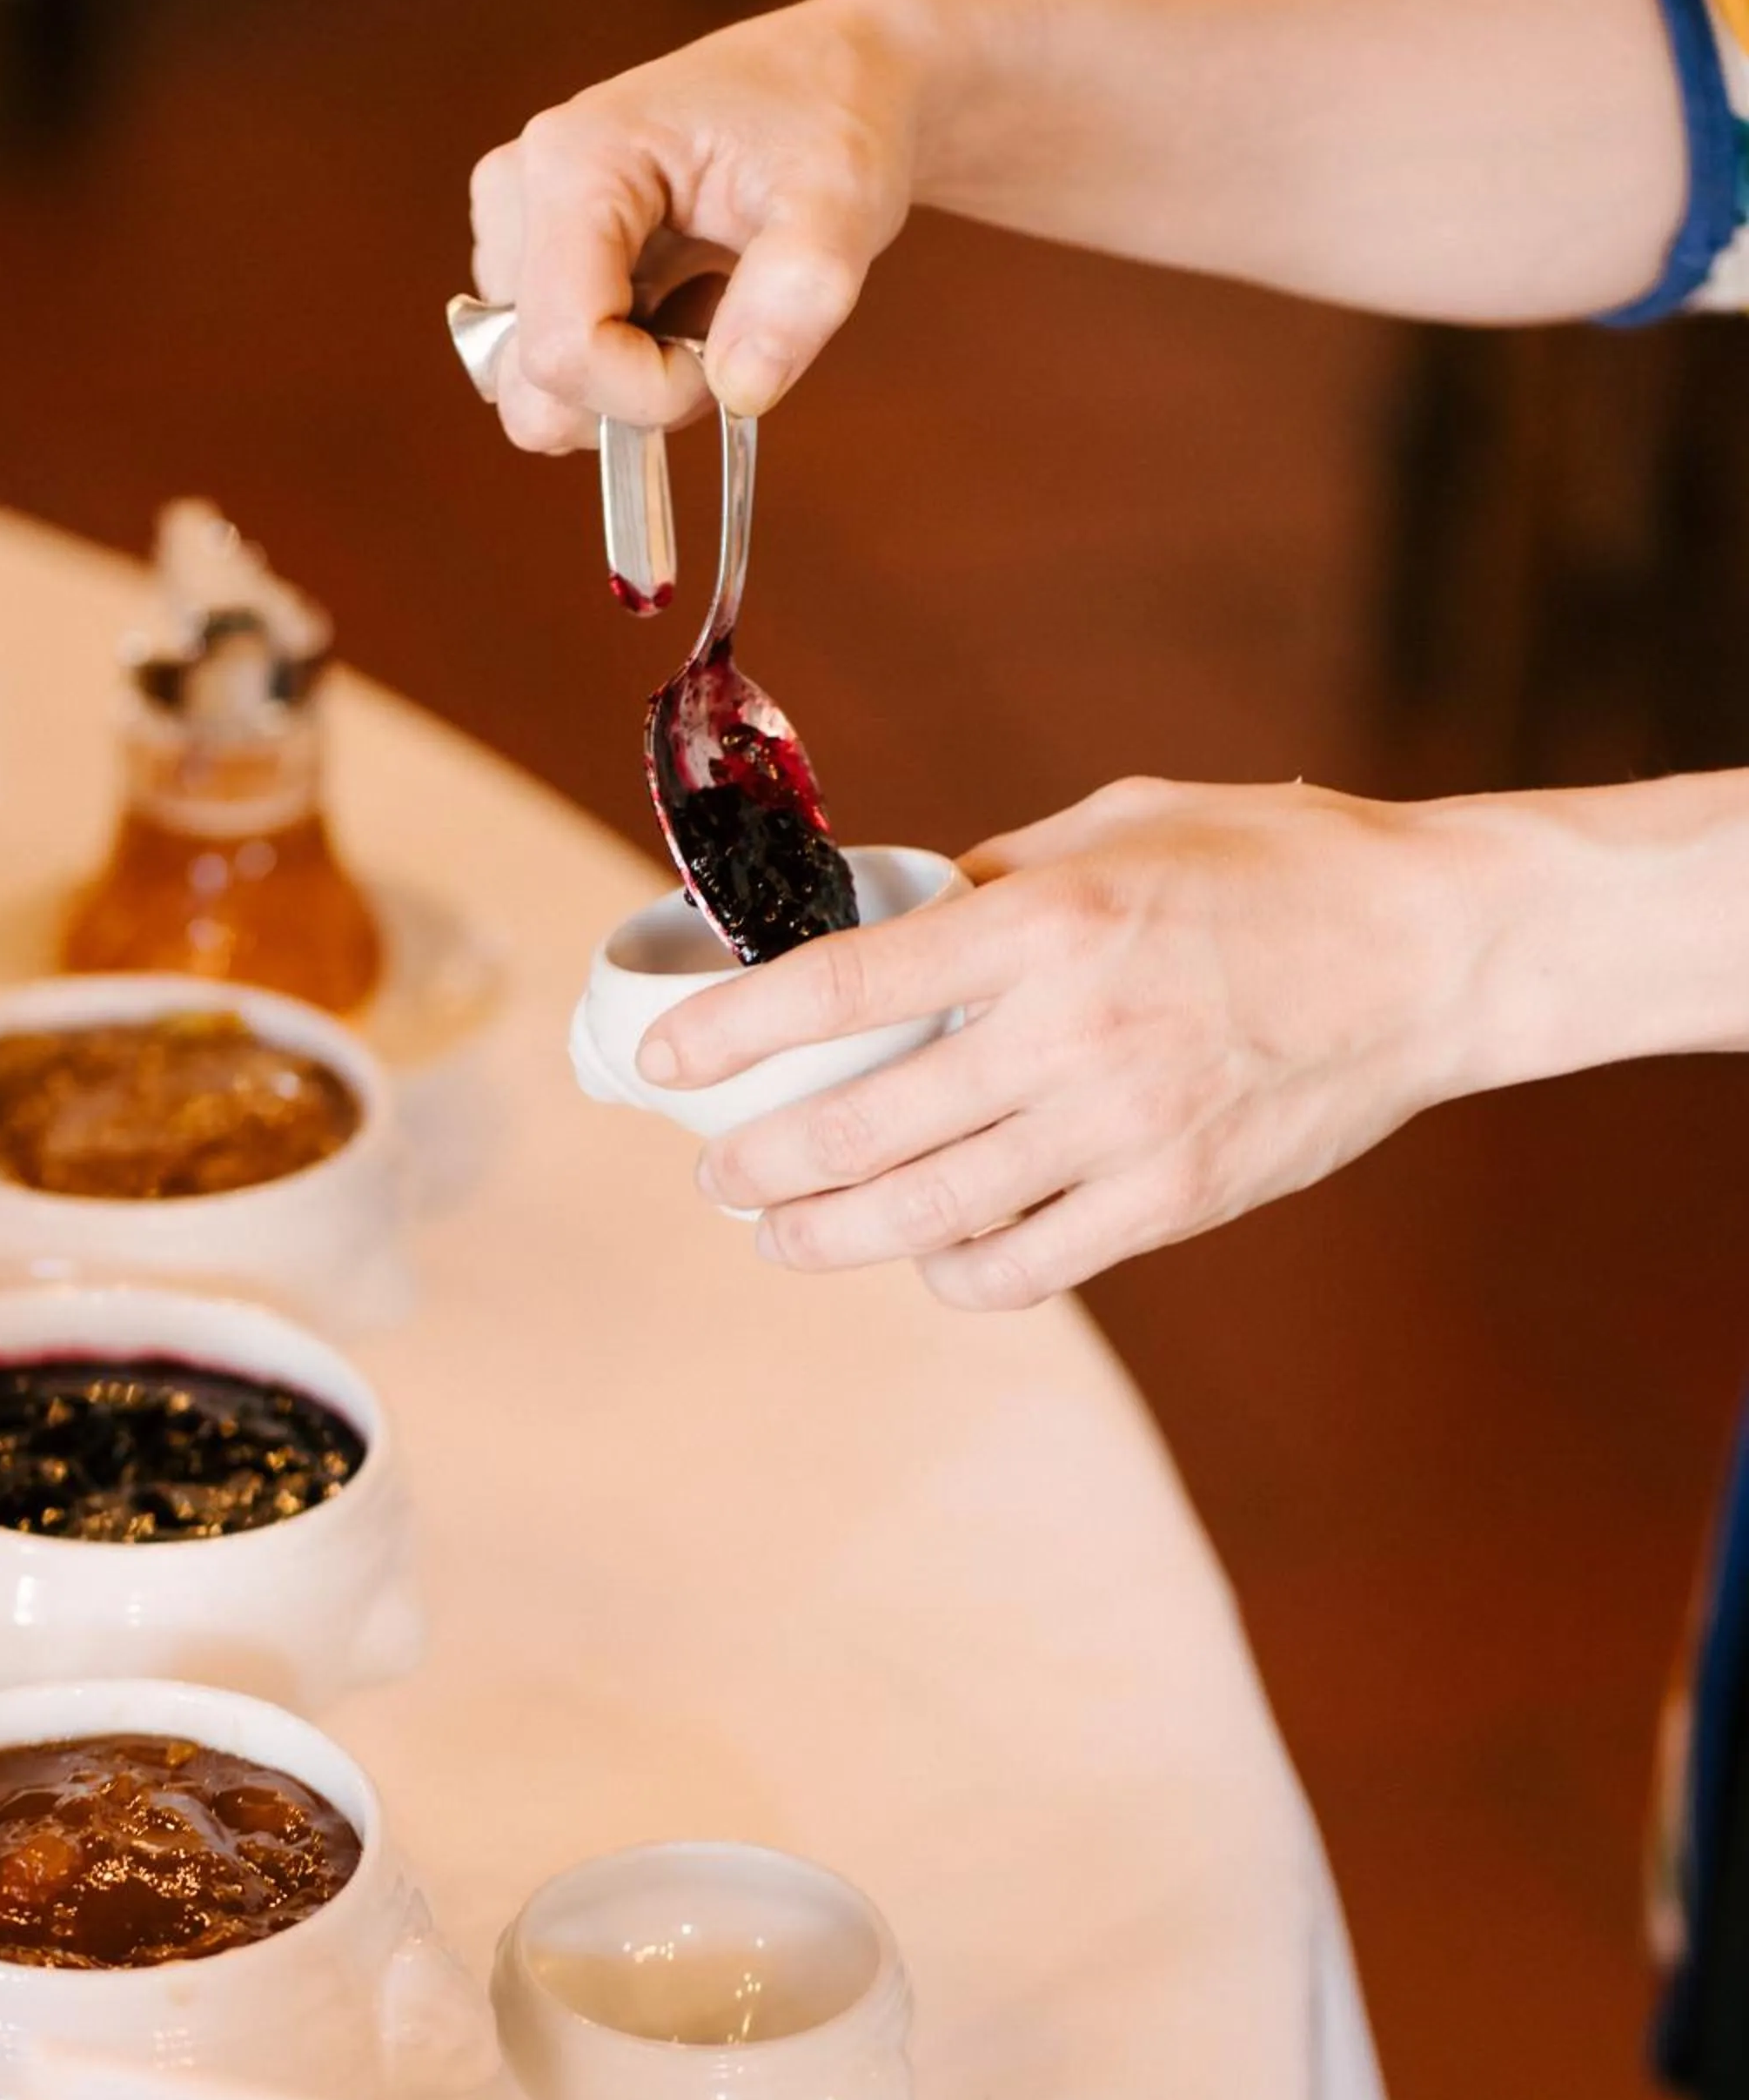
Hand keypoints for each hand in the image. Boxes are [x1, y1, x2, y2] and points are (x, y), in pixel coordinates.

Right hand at [468, 0, 936, 450]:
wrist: (826, 81)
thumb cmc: (829, 118)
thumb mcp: (843, 198)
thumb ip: (801, 290)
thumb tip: (740, 389)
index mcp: (574, 160)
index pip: (566, 348)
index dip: (655, 391)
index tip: (734, 351)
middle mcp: (519, 191)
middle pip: (534, 385)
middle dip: (635, 398)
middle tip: (720, 333)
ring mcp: (515, 230)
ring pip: (534, 395)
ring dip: (628, 390)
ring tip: (701, 310)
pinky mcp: (531, 263)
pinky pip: (554, 377)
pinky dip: (621, 375)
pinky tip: (677, 307)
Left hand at [644, 778, 1486, 1306]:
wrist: (1435, 950)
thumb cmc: (1274, 868)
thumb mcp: (1119, 825)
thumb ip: (996, 882)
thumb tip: (890, 921)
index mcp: (1045, 924)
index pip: (842, 987)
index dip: (731, 1029)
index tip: (663, 1058)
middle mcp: (1073, 1033)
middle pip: (862, 1125)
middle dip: (760, 1163)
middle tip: (716, 1172)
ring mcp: (1126, 1129)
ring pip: (929, 1216)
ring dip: (829, 1235)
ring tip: (780, 1232)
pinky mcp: (1177, 1200)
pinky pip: (1029, 1267)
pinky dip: (956, 1273)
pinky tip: (925, 1256)